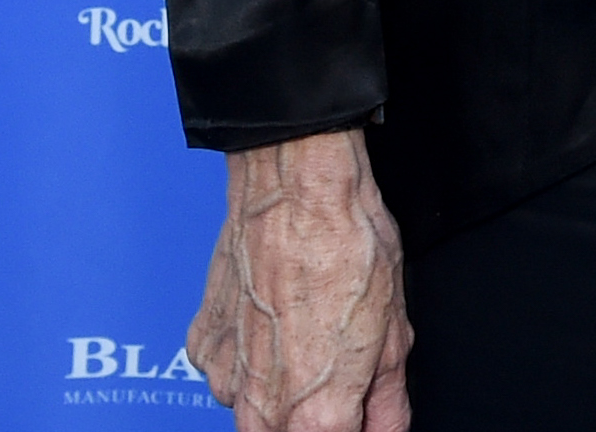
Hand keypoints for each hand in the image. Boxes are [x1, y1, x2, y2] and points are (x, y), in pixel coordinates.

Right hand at [189, 130, 410, 431]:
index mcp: (316, 417)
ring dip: (281, 395)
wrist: (297, 188)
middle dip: (313, 422)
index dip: (357, 430)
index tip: (363, 414)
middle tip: (339, 377)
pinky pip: (227, 375)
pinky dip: (250, 362)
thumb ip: (388, 400)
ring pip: (254, 416)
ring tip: (308, 336)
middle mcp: (262, 410)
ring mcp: (224, 380)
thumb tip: (386, 430)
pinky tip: (274, 319)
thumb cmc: (349, 247)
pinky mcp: (202, 347)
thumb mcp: (394, 330)